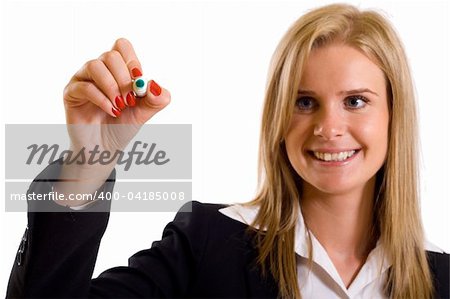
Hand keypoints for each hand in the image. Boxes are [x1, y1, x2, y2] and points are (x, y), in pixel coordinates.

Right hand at [55, 38, 170, 203]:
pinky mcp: (71, 93)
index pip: (122, 46)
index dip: (133, 62)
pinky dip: (102, 99)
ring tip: (120, 106)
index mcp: (117, 69)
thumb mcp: (145, 112)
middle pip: (110, 54)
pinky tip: (111, 111)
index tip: (138, 83)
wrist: (105, 148)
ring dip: (112, 86)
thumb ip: (156, 99)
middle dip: (124, 78)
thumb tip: (154, 85)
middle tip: (130, 99)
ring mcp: (83, 79)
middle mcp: (99, 70)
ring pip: (95, 66)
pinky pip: (84, 87)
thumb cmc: (123, 126)